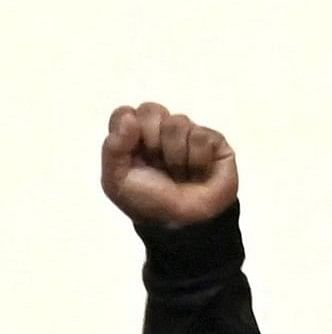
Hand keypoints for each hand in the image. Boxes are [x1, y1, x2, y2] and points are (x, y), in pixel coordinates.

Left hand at [98, 103, 238, 227]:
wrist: (185, 224)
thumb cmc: (148, 202)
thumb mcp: (117, 181)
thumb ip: (113, 148)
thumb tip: (129, 117)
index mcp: (133, 137)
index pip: (125, 112)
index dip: (128, 130)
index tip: (133, 153)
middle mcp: (160, 131)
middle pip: (152, 109)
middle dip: (152, 140)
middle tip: (158, 164)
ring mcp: (188, 134)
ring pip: (178, 123)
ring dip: (176, 156)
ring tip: (181, 175)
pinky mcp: (215, 142)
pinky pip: (201, 137)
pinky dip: (197, 160)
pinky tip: (198, 172)